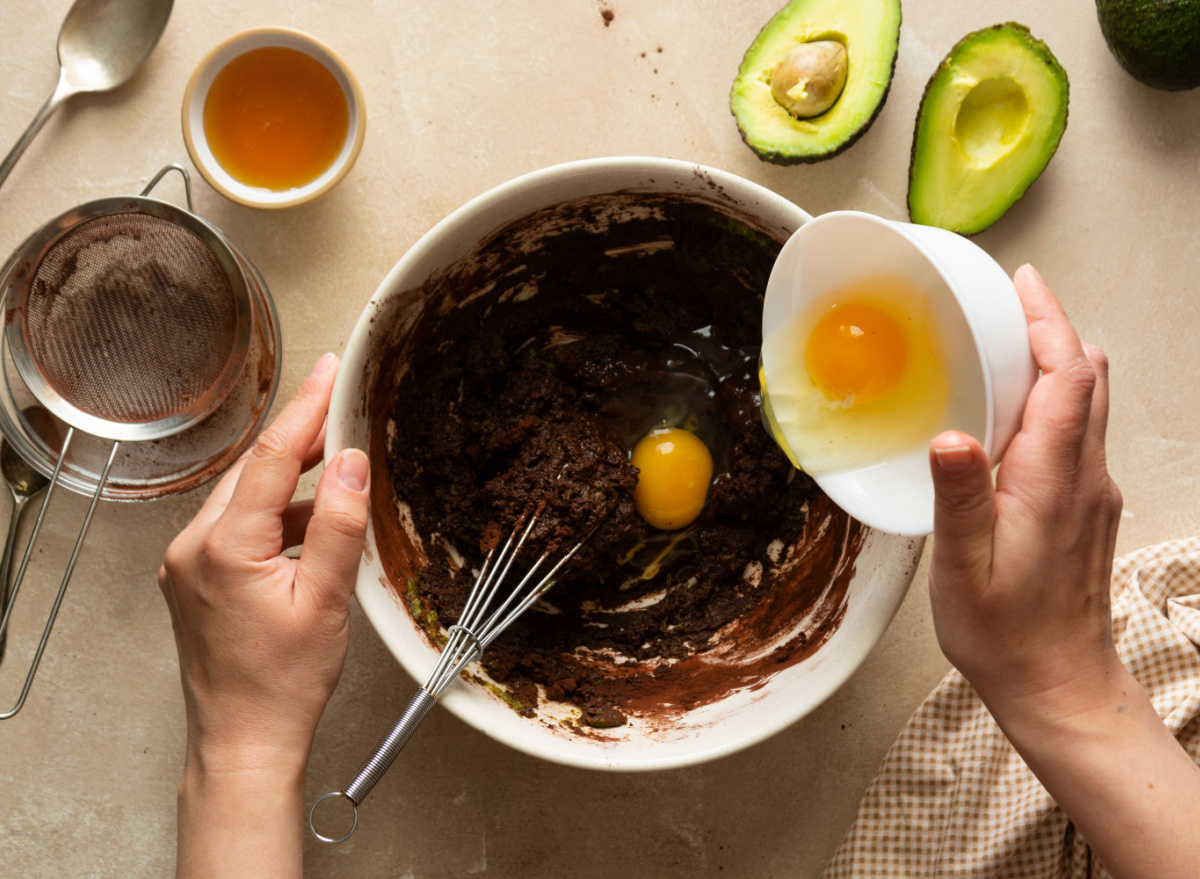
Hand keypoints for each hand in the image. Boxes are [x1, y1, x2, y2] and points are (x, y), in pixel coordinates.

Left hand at [159, 353, 369, 878]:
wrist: (244, 742)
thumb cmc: (283, 684)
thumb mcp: (325, 600)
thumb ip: (337, 524)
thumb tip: (351, 462)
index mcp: (222, 546)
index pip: (269, 457)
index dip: (306, 407)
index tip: (332, 368)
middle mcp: (193, 546)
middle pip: (252, 470)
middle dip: (299, 436)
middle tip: (342, 403)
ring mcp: (188, 563)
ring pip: (245, 497)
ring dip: (289, 479)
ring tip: (338, 466)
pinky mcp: (195, 579)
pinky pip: (237, 525)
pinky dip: (276, 514)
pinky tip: (311, 522)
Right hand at [927, 264, 1122, 718]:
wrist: (1058, 686)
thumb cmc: (1008, 636)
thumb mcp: (964, 571)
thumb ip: (958, 499)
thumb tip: (948, 436)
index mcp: (1054, 482)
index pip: (1068, 379)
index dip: (1048, 322)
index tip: (1023, 284)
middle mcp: (1084, 479)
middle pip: (1087, 378)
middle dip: (1052, 328)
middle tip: (1008, 300)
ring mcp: (1092, 493)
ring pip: (1088, 403)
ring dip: (1054, 362)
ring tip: (1004, 342)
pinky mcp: (1085, 509)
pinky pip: (1078, 433)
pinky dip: (1052, 400)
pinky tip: (1010, 411)